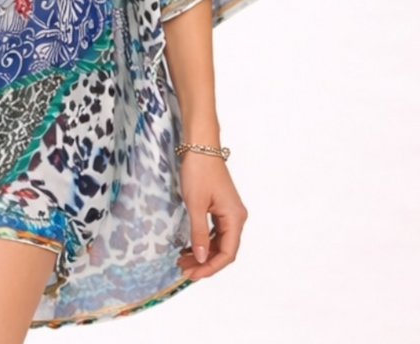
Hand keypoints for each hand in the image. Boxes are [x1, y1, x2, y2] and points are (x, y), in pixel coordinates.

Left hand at [176, 152, 247, 281]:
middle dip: (204, 261)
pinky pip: (215, 230)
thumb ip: (199, 233)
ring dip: (203, 252)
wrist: (200, 145)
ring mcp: (229, 211)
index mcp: (235, 218)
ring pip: (219, 241)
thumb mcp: (195, 204)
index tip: (192, 274)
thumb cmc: (198, 171)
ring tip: (183, 260)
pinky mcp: (220, 206)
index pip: (227, 253)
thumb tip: (202, 258)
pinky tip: (190, 245)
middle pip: (224, 249)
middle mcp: (236, 217)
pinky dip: (203, 240)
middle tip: (184, 268)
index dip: (210, 267)